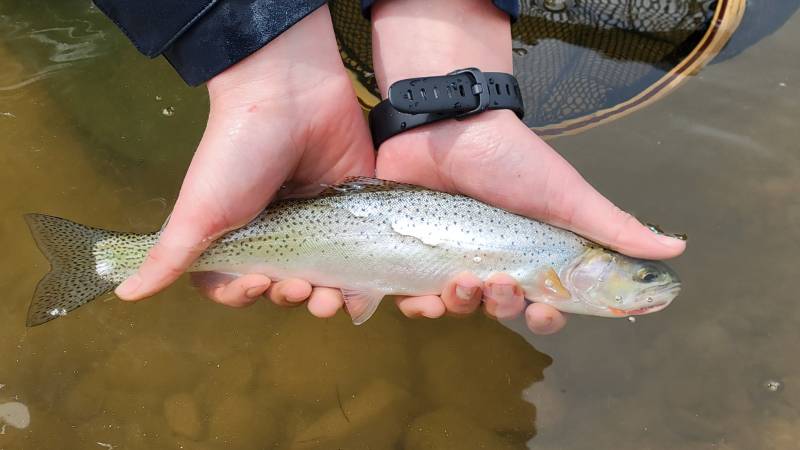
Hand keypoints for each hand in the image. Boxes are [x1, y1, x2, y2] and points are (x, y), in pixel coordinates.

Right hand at [114, 6, 374, 317]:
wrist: (290, 94)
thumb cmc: (235, 152)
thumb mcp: (199, 208)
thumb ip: (169, 254)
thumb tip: (125, 293)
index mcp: (238, 234)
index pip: (239, 285)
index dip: (245, 295)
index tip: (257, 284)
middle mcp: (278, 233)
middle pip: (286, 287)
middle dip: (293, 298)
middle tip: (304, 290)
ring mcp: (318, 222)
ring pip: (326, 279)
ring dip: (329, 299)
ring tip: (334, 297)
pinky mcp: (353, 210)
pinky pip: (360, 256)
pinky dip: (362, 281)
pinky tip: (363, 292)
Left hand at [370, 0, 685, 333]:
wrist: (447, 125)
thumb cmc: (511, 159)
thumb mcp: (566, 194)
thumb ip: (612, 226)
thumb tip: (676, 249)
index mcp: (534, 254)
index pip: (547, 303)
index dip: (548, 318)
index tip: (545, 312)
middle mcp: (495, 260)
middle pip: (502, 309)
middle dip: (503, 306)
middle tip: (500, 282)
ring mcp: (454, 257)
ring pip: (461, 307)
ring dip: (463, 305)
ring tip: (461, 280)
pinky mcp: (417, 253)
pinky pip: (417, 297)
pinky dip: (421, 307)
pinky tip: (422, 300)